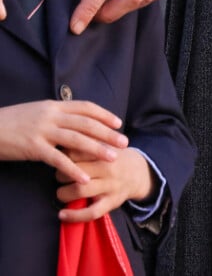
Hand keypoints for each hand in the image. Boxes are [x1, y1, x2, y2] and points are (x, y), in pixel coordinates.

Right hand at [0, 100, 127, 183]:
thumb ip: (57, 115)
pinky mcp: (33, 147)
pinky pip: (58, 159)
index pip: (86, 107)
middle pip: (86, 123)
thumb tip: (75, 120)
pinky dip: (73, 168)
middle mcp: (52, 115)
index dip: (104, 115)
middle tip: (124, 142)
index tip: (118, 123)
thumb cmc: (13, 122)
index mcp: (54, 106)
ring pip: (77, 139)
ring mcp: (43, 131)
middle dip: (108, 133)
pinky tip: (85, 178)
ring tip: (113, 158)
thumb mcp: (38, 112)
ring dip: (97, 149)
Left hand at [56, 147, 154, 221]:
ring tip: (61, 192)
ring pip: (80, 190)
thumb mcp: (105, 144)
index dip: (63, 157)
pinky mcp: (112, 202)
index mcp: (105, 152)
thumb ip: (87, 140)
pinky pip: (91, 212)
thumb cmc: (114, 157)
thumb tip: (62, 139)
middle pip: (76, 171)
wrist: (138, 173)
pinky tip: (62, 215)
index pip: (76, 152)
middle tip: (59, 175)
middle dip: (61, 175)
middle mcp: (108, 168)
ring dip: (63, 193)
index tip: (59, 159)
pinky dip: (75, 216)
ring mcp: (110, 186)